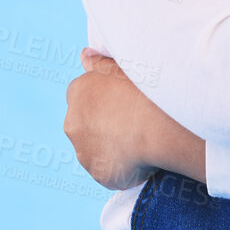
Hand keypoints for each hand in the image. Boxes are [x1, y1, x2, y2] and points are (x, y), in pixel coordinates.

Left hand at [64, 49, 206, 188]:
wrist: (157, 126)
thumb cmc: (143, 91)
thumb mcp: (121, 68)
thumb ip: (99, 63)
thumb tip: (84, 55)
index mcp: (77, 93)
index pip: (82, 98)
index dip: (103, 101)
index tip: (121, 104)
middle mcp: (72, 123)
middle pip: (85, 125)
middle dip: (102, 126)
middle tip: (131, 124)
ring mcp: (84, 152)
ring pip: (94, 150)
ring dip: (109, 148)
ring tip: (138, 142)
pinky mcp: (99, 174)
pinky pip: (108, 171)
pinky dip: (120, 168)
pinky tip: (140, 160)